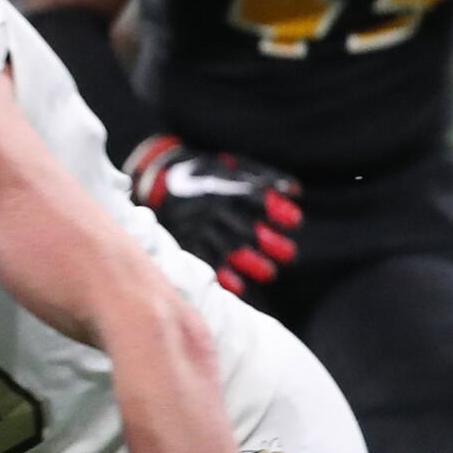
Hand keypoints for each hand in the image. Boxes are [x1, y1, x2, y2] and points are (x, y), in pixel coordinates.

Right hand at [124, 136, 301, 294]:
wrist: (157, 179)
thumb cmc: (204, 172)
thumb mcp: (230, 166)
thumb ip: (262, 176)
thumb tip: (295, 190)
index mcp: (218, 185)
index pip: (250, 197)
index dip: (274, 209)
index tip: (295, 221)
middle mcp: (205, 207)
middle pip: (242, 228)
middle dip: (267, 242)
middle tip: (289, 254)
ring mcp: (192, 225)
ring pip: (224, 247)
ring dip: (249, 262)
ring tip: (269, 273)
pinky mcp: (181, 239)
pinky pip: (202, 259)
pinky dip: (221, 273)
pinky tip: (239, 286)